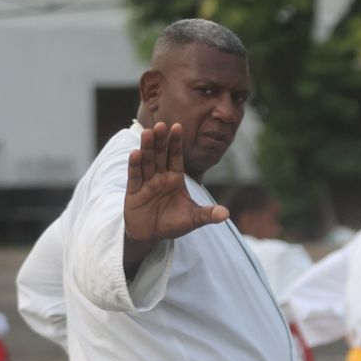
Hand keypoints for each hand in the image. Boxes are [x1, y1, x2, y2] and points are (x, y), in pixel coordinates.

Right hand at [123, 122, 228, 267]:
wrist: (152, 236)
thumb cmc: (173, 223)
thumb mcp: (193, 219)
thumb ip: (208, 214)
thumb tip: (226, 214)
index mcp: (175, 178)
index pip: (176, 157)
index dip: (176, 143)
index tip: (178, 126)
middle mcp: (160, 177)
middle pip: (160, 155)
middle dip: (161, 141)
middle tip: (161, 125)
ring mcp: (146, 183)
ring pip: (147, 162)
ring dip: (147, 148)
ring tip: (148, 133)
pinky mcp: (134, 192)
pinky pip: (134, 177)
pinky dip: (135, 165)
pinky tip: (135, 153)